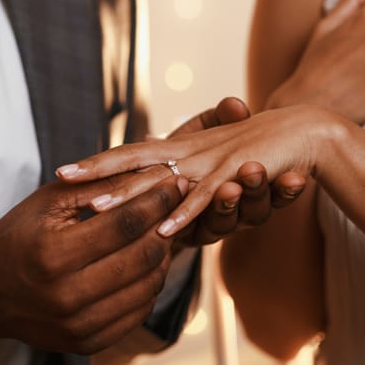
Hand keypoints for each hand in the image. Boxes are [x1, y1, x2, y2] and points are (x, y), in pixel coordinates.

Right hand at [0, 175, 182, 354]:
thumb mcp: (48, 201)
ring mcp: (78, 325)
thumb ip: (99, 186)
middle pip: (141, 257)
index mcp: (54, 253)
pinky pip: (138, 313)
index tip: (172, 182)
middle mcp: (67, 295)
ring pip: (147, 287)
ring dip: (162, 256)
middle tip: (174, 206)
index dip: (155, 201)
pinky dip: (149, 285)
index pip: (124, 224)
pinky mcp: (87, 344)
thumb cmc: (18, 237)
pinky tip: (145, 264)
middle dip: (165, 226)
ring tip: (161, 233)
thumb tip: (151, 172)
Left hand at [57, 105, 331, 238]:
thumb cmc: (257, 147)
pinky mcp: (234, 179)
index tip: (61, 171)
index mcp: (181, 148)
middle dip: (97, 173)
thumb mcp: (215, 166)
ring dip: (128, 195)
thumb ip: (189, 181)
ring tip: (97, 206)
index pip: (130, 155)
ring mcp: (209, 165)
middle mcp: (188, 153)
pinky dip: (184, 215)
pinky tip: (162, 231)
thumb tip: (160, 188)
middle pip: (134, 163)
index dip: (97, 163)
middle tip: (61, 179)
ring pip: (161, 182)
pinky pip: (205, 201)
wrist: (304, 133)